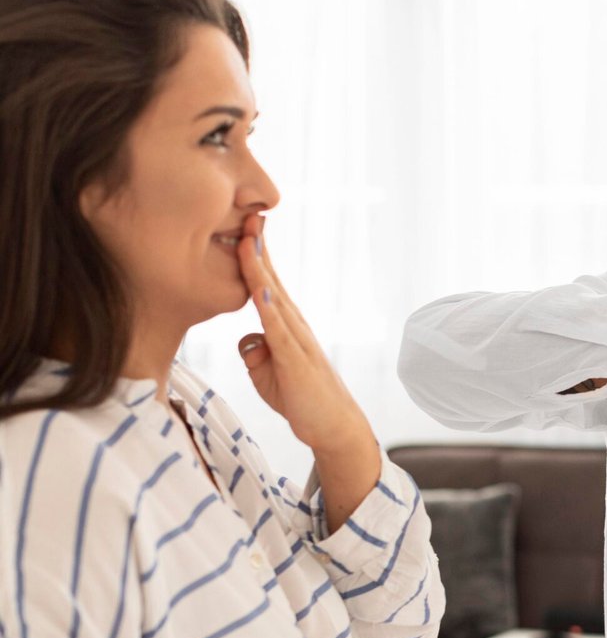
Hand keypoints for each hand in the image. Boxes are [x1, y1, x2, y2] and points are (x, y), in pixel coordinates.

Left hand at [235, 213, 373, 454]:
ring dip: (259, 267)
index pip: (267, 282)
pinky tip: (258, 288)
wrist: (333, 427)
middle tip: (248, 211)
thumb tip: (246, 337)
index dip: (254, 254)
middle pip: (271, 278)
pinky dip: (267, 306)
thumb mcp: (268, 372)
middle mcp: (294, 325)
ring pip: (273, 296)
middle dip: (257, 246)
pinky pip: (277, 329)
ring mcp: (296, 340)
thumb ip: (257, 351)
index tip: (243, 224)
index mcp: (285, 326)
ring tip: (248, 238)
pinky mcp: (295, 359)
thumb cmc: (302, 400)